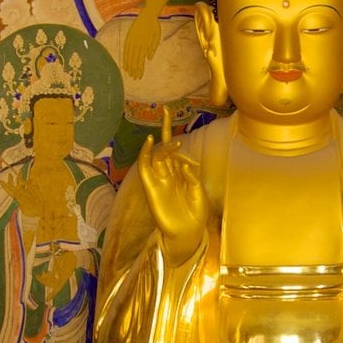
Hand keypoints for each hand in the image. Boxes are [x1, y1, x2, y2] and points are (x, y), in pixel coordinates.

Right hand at [122, 12, 163, 78]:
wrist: (147, 15)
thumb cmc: (154, 26)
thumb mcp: (157, 36)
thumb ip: (153, 47)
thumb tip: (148, 58)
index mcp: (144, 43)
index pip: (140, 59)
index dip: (139, 68)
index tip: (139, 76)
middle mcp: (136, 42)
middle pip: (134, 59)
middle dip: (134, 69)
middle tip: (135, 78)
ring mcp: (131, 40)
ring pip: (128, 55)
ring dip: (129, 65)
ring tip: (129, 74)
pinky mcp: (128, 37)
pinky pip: (125, 49)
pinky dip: (125, 57)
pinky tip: (125, 64)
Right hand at [137, 121, 206, 260]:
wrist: (188, 233)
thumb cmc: (195, 214)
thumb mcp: (199, 192)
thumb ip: (191, 177)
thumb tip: (183, 163)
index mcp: (181, 173)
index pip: (177, 151)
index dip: (181, 146)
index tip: (193, 158)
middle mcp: (168, 173)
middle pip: (164, 146)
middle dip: (165, 127)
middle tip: (166, 110)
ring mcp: (159, 180)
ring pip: (156, 155)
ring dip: (161, 144)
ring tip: (168, 135)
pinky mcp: (151, 188)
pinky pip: (144, 168)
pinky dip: (145, 155)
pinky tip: (150, 143)